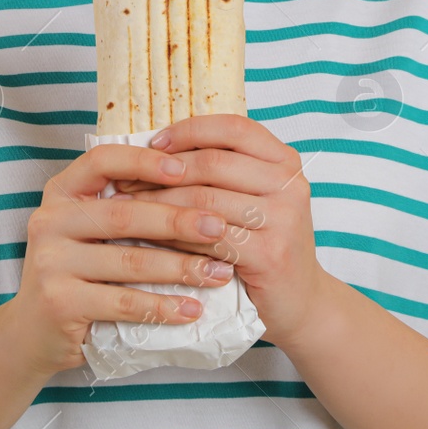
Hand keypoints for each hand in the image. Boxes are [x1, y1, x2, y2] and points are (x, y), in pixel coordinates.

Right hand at [2, 141, 237, 376]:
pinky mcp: (60, 302)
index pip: (102, 160)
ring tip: (218, 272)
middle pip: (124, 213)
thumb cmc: (77, 272)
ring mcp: (51, 262)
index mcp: (61, 192)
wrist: (31, 333)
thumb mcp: (89, 229)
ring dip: (180, 267)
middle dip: (178, 220)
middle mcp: (49, 221)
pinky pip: (122, 302)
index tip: (186, 169)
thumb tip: (197, 183)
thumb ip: (123, 204)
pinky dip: (161, 306)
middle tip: (220, 227)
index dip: (144, 162)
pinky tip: (191, 309)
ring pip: (128, 260)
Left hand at [118, 114, 326, 348]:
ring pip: (206, 200)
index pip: (233, 127)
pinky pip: (209, 238)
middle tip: (126, 180)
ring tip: (130, 208)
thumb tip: (158, 148)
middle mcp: (290, 184)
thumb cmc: (267, 244)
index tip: (153, 143)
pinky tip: (153, 239)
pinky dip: (175, 237)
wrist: (301, 301)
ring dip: (160, 204)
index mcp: (285, 160)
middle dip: (163, 170)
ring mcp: (284, 219)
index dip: (189, 130)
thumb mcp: (256, 197)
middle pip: (214, 161)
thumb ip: (225, 171)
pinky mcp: (270, 255)